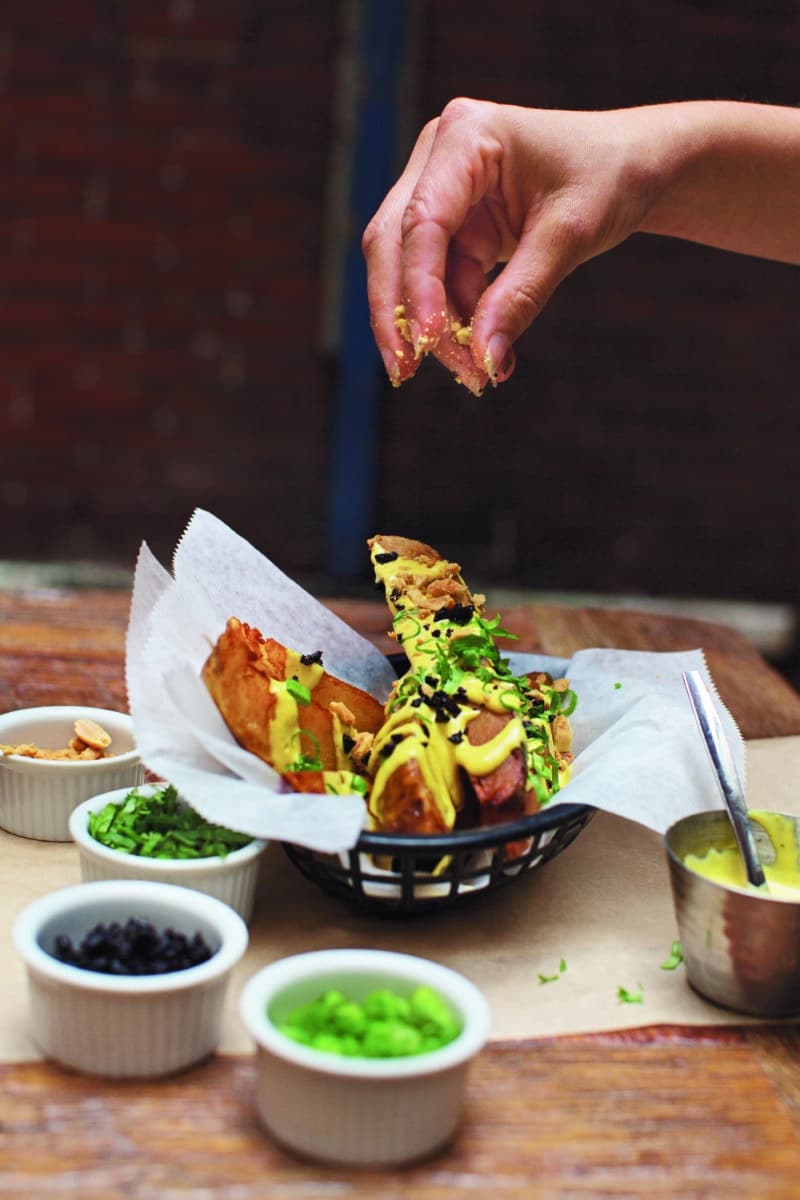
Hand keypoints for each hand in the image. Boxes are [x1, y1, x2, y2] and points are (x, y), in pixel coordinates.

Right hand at [362, 98, 654, 393]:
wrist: (633, 166)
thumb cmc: (608, 179)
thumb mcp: (570, 236)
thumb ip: (521, 295)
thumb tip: (482, 357)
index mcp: (467, 135)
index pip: (423, 220)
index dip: (418, 284)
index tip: (427, 341)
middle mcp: (440, 157)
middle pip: (393, 244)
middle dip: (402, 311)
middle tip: (408, 371)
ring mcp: (441, 190)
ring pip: (410, 270)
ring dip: (435, 325)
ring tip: (474, 372)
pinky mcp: (452, 224)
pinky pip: (439, 281)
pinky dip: (456, 320)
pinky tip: (483, 353)